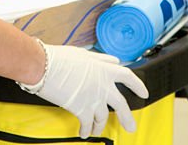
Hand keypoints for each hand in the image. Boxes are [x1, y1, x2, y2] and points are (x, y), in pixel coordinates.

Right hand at [19, 42, 148, 137]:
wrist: (44, 65)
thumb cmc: (59, 57)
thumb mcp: (84, 54)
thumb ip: (100, 59)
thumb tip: (113, 60)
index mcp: (104, 69)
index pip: (127, 76)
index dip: (137, 85)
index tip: (144, 92)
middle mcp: (102, 84)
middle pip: (121, 104)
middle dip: (127, 117)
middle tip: (131, 127)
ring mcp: (93, 98)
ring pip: (103, 117)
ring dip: (100, 126)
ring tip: (98, 131)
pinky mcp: (81, 109)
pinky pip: (87, 124)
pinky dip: (86, 130)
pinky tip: (84, 133)